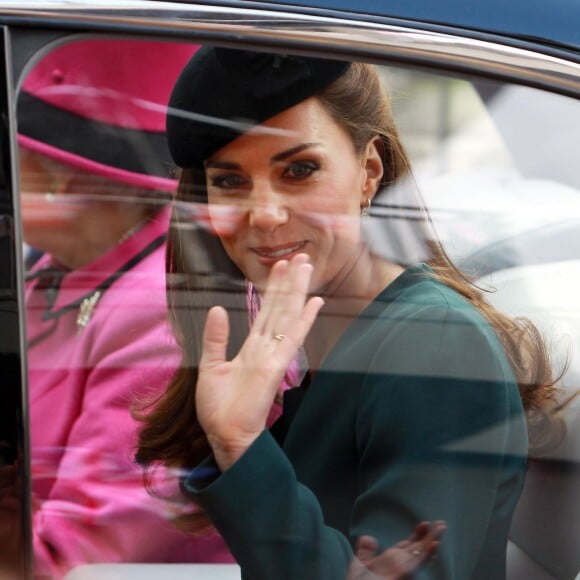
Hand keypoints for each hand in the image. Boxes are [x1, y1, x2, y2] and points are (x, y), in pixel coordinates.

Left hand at [196, 254, 323, 469]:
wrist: (224, 435)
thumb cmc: (219, 408)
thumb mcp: (210, 365)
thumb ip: (216, 337)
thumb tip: (217, 308)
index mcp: (252, 347)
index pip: (266, 312)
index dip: (273, 289)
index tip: (280, 267)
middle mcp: (266, 348)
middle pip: (280, 308)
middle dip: (289, 282)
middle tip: (300, 256)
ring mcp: (273, 355)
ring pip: (288, 316)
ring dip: (297, 291)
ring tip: (305, 266)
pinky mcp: (275, 367)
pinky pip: (291, 338)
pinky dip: (303, 320)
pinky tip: (314, 302)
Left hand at [348, 521, 445, 578]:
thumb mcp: (360, 567)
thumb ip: (366, 553)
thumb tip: (367, 537)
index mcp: (390, 562)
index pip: (406, 546)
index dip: (416, 535)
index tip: (425, 524)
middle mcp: (400, 565)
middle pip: (417, 547)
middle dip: (429, 536)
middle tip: (441, 523)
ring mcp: (404, 570)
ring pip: (421, 553)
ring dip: (432, 540)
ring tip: (442, 528)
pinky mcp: (404, 574)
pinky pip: (417, 563)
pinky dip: (427, 554)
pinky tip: (435, 544)